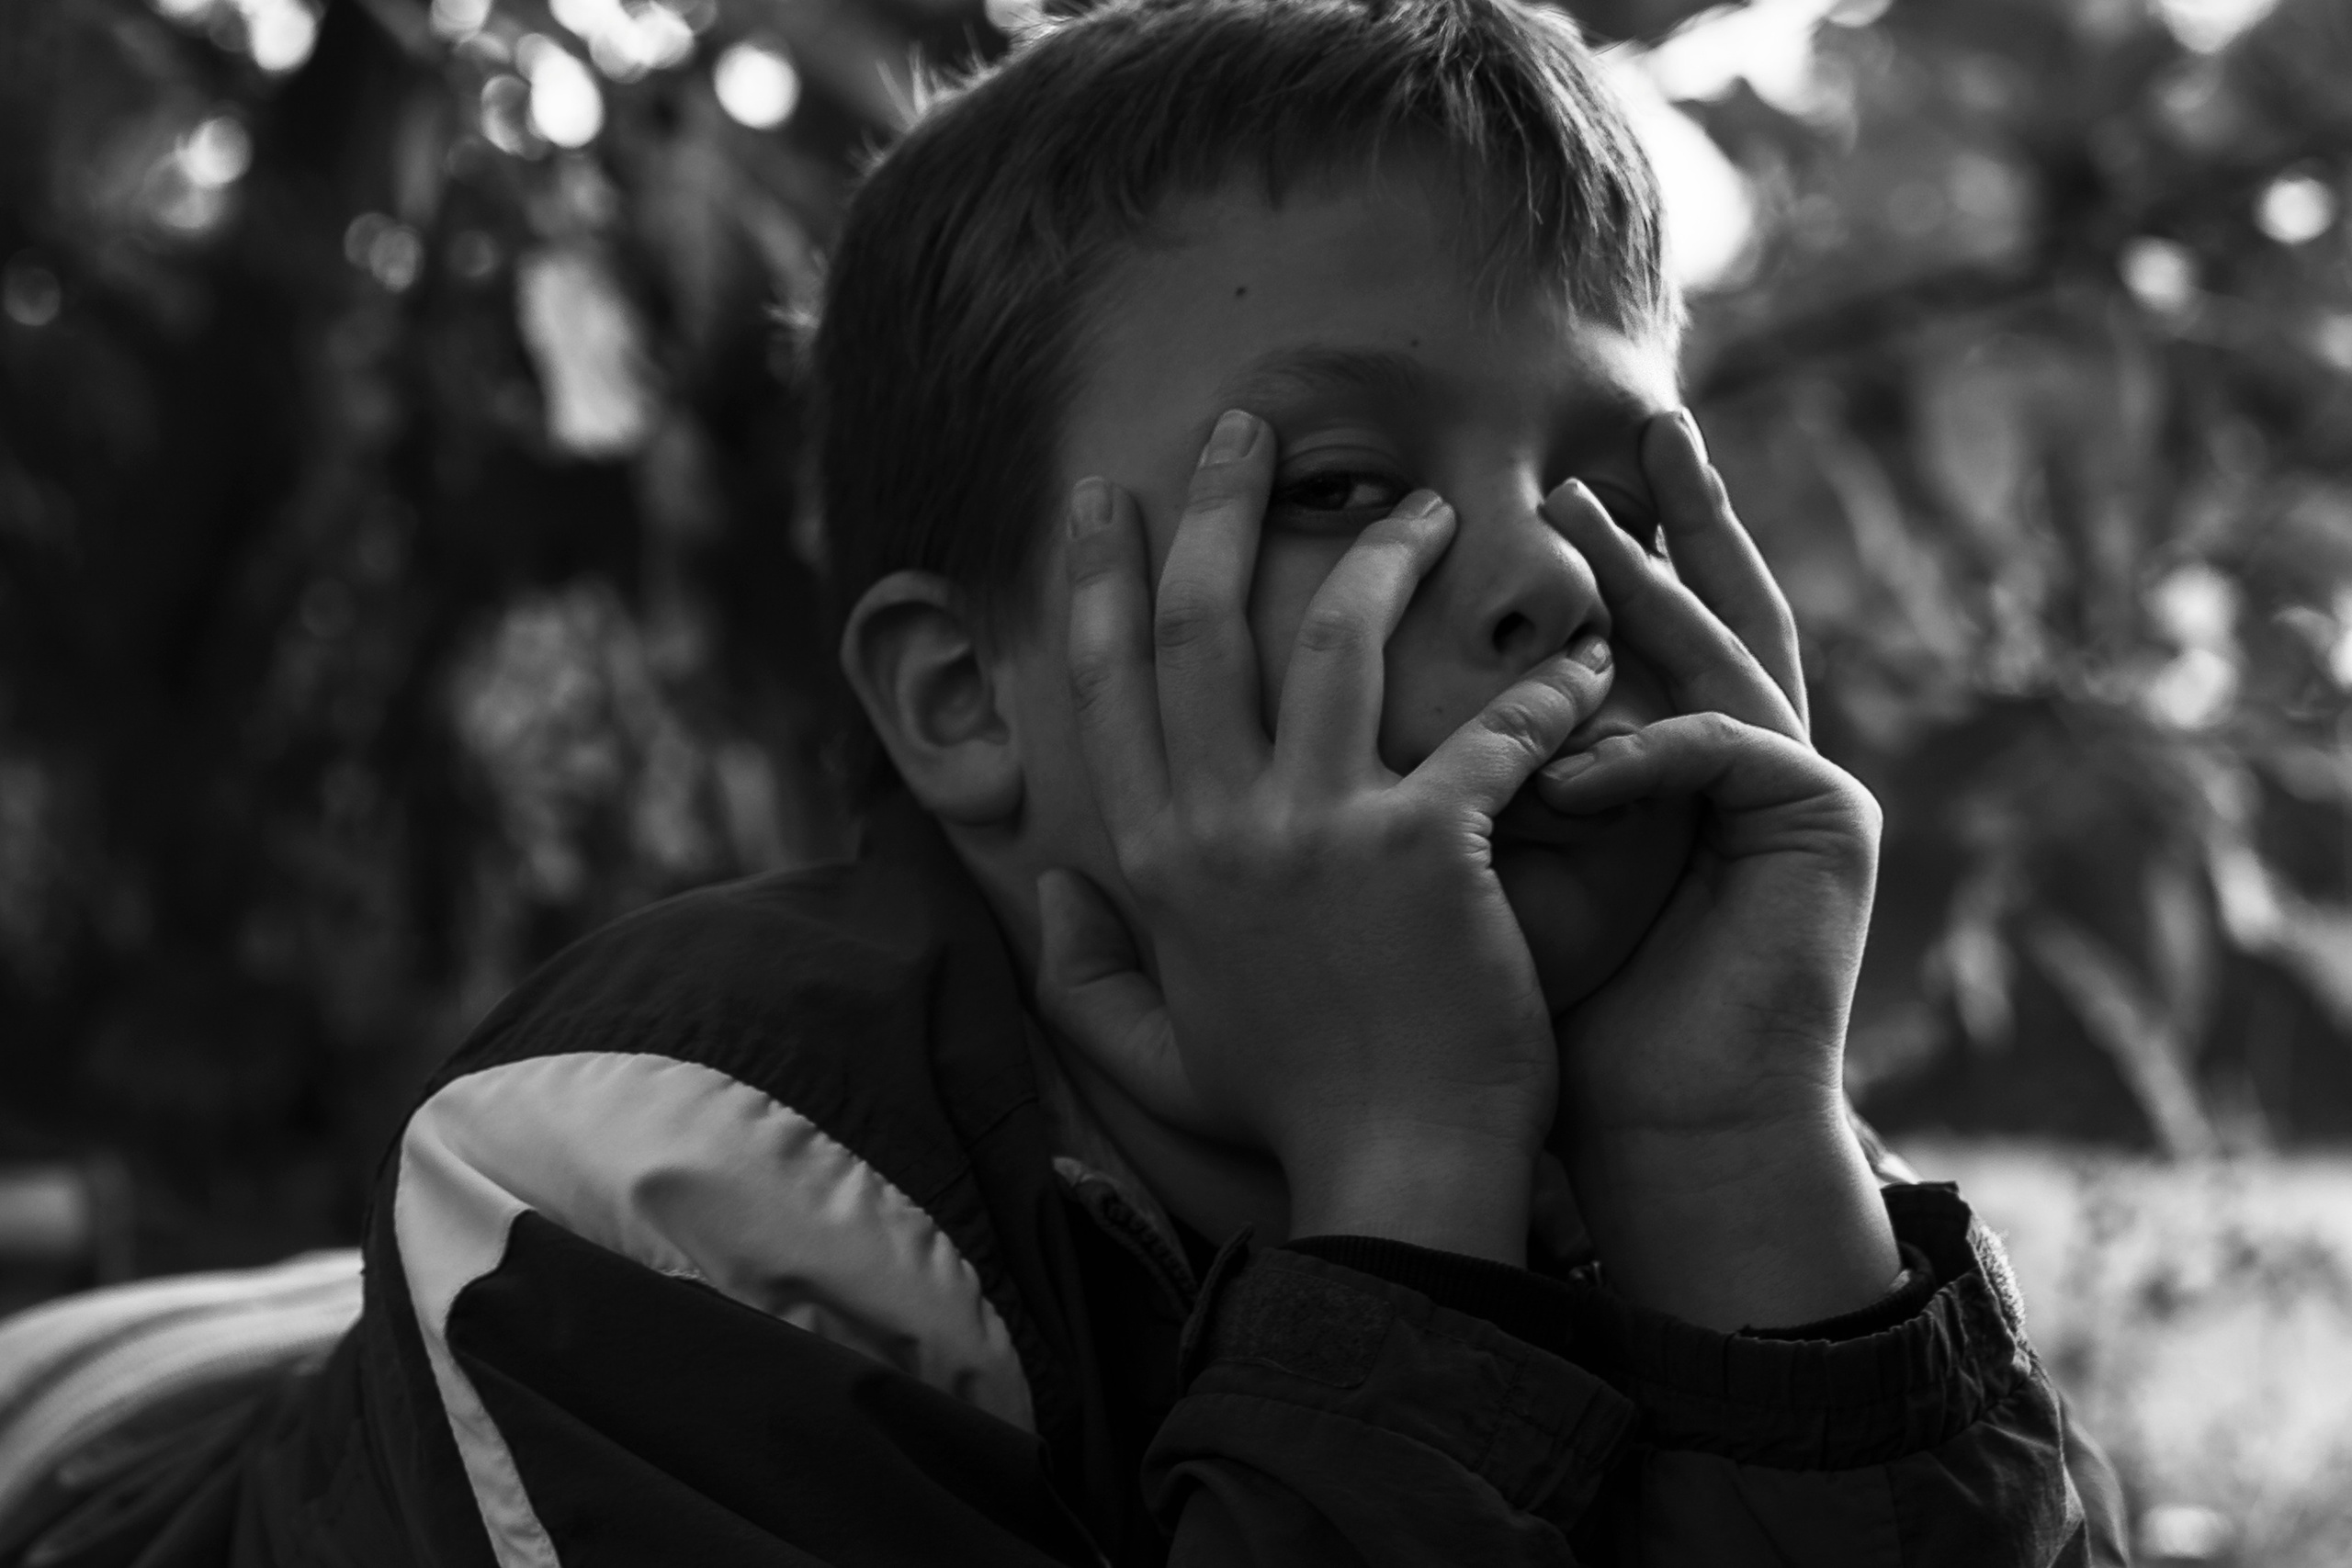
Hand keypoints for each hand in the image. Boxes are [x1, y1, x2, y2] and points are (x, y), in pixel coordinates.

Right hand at [1035, 410, 1614, 1264]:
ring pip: (1337, 636)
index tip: (1101, 497)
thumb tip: (1045, 889)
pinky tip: (1581, 659)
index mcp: (1152, 863)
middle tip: (1249, 422)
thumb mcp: (1155, 1051)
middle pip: (1200, 628)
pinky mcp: (1425, 851)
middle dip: (1216, 506)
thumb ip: (1079, 975)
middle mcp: (1216, 830)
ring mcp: (1315, 834)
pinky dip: (1541, 687)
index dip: (1098, 581)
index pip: (1106, 689)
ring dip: (1384, 551)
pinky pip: (1486, 726)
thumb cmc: (1290, 1113)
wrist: (1397, 1181)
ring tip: (1428, 504)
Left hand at [1536, 411, 1898, 1327]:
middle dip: (1679, 517)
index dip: (1616, 558)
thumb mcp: (1495, 883)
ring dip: (1653, 584)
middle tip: (1646, 423)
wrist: (1666, 1136)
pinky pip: (1726, 746)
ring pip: (1723, 652)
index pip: (1644, 639)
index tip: (1563, 480)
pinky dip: (1643, 749)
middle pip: (1715, 609)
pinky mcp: (1825, 823)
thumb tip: (1351, 714)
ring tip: (1581, 515)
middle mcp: (1744, 760)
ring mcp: (1796, 785)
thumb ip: (1463, 790)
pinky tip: (1565, 774)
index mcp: (1671, 768)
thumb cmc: (1559, 1024)